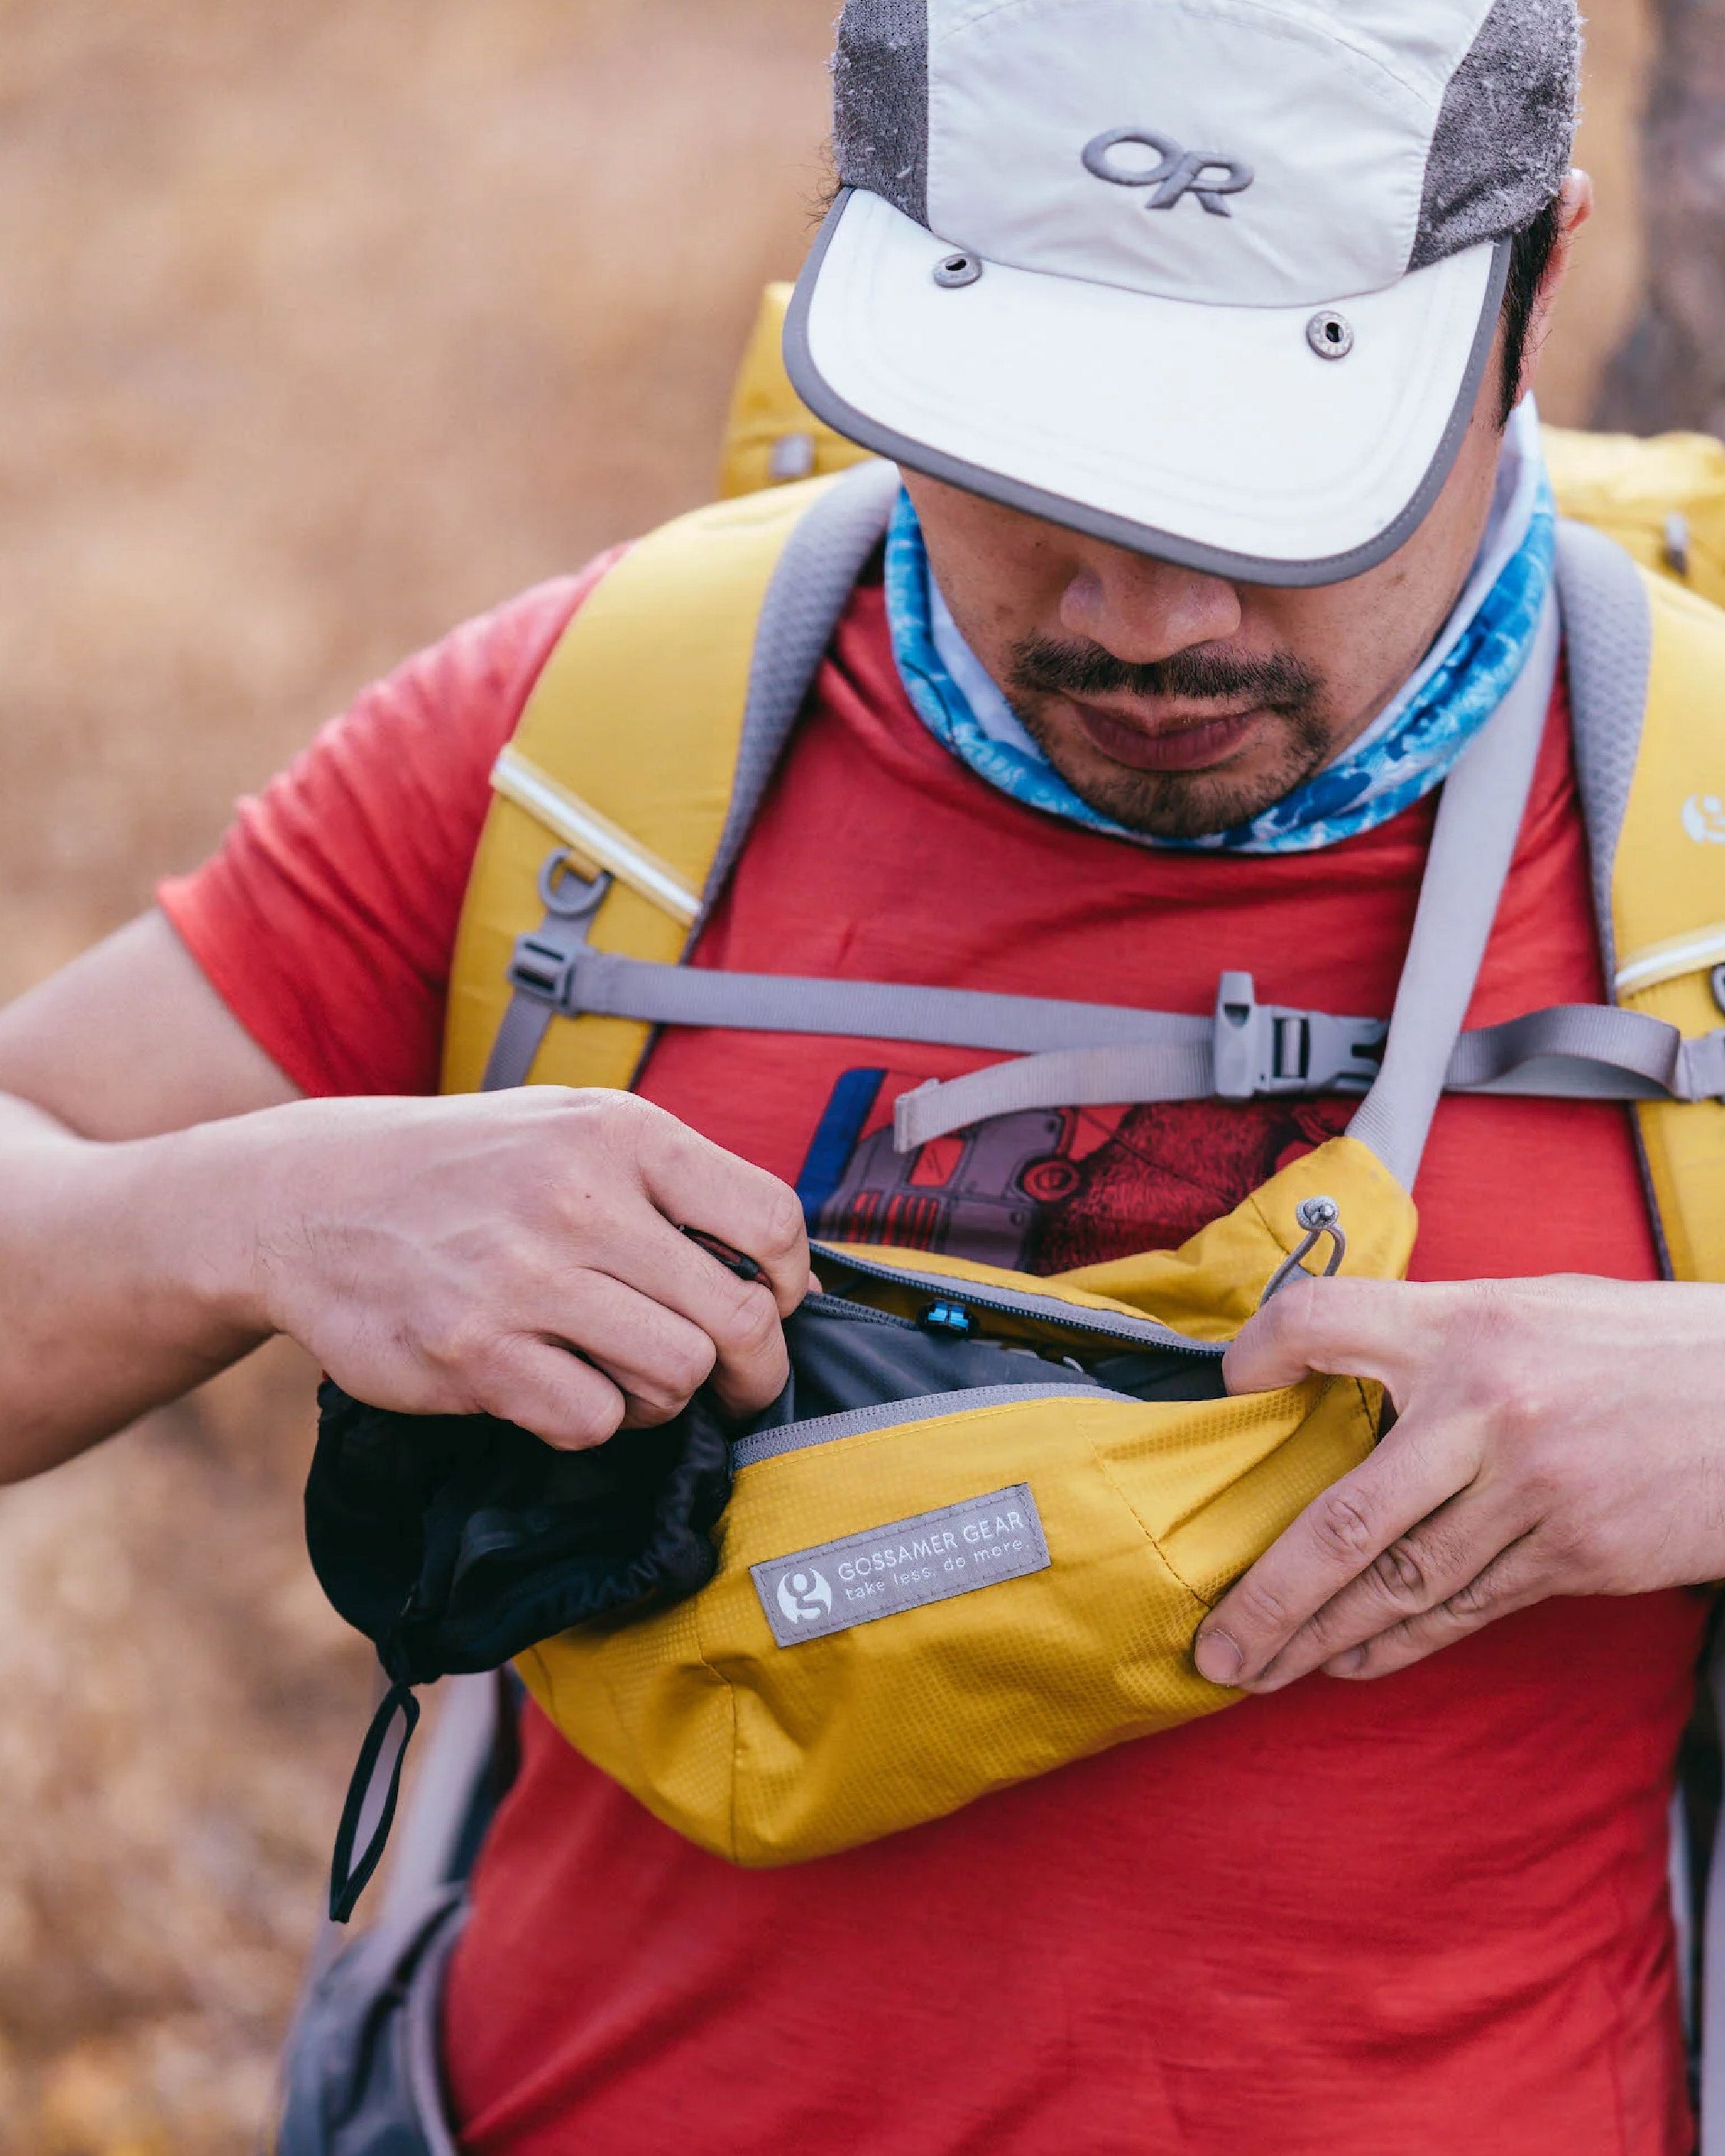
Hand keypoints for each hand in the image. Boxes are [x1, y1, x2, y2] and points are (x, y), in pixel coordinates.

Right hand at [239, 1088, 811, 1448]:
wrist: (308, 1198)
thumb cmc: (470, 1171)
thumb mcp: (575, 1130)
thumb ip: (675, 1187)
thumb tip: (789, 1276)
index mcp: (620, 1133)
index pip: (772, 1220)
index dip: (791, 1283)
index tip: (773, 1307)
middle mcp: (578, 1199)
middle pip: (739, 1317)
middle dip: (751, 1367)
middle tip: (730, 1381)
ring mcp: (522, 1278)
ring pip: (677, 1375)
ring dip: (665, 1394)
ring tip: (625, 1371)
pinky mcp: (472, 1354)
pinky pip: (594, 1420)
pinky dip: (592, 1419)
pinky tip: (557, 1385)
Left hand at [1191, 1273, 1724, 1691]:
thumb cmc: (1643, 1345)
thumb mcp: (1532, 1305)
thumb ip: (1439, 1333)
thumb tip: (1345, 1365)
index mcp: (1467, 1326)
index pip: (1325, 1320)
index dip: (1262, 1349)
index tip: (1229, 1384)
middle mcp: (1489, 1411)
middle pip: (1349, 1518)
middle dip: (1269, 1595)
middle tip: (1212, 1645)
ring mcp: (1534, 1493)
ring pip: (1403, 1586)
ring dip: (1324, 1637)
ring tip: (1260, 1668)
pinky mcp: (1577, 1555)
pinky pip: (1467, 1608)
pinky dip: (1401, 1642)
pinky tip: (1352, 1661)